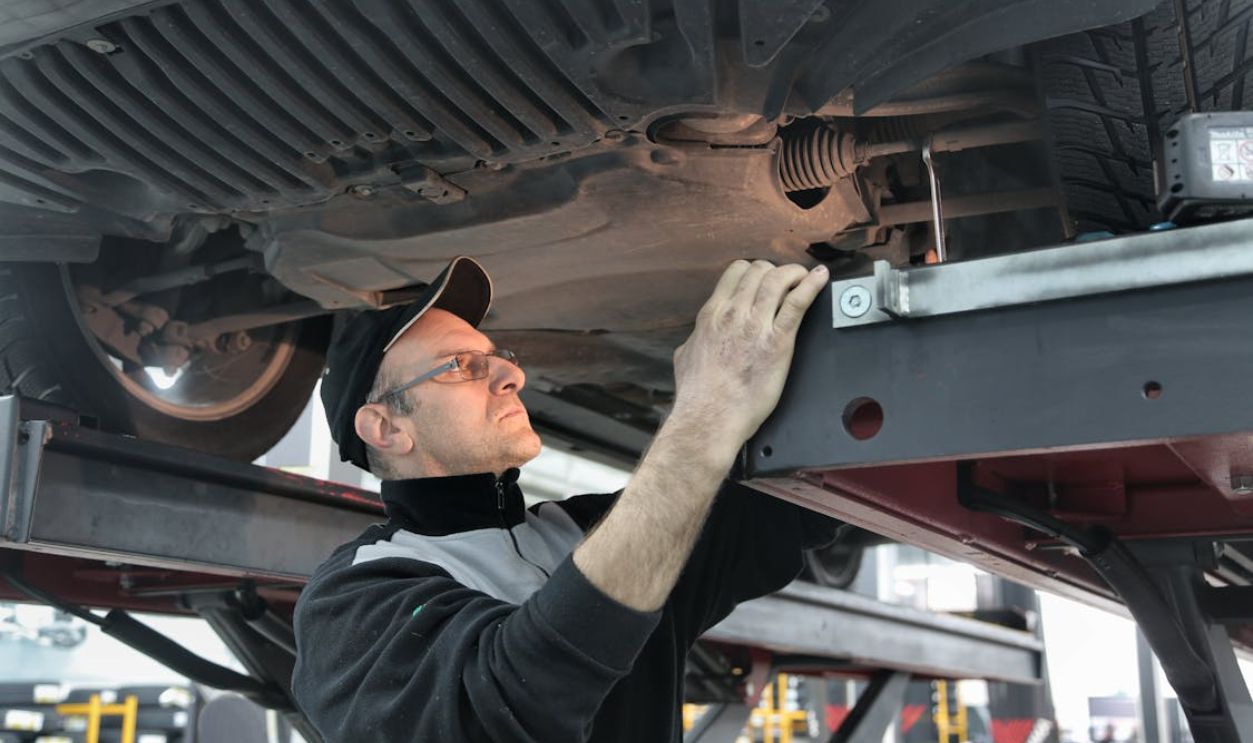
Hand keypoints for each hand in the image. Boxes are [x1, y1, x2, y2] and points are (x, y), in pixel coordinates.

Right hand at [670, 260, 827, 447]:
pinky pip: (798, 303)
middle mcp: (733, 313)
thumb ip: (695, 339)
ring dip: (794, 273)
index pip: (736, 272)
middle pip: (759, 271)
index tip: (763, 278)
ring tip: (804, 276)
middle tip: (785, 281)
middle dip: (775, 271)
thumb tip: (696, 338)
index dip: (754, 270)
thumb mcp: (685, 355)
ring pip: (778, 280)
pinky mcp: (778, 342)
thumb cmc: (698, 394)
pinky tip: (820, 278)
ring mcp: (756, 325)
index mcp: (712, 314)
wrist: (710, 416)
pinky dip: (812, 285)